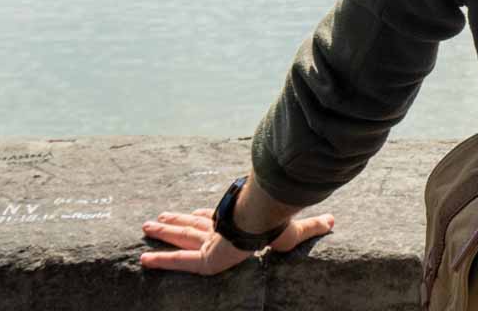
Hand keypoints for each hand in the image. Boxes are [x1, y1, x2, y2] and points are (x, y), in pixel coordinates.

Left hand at [139, 207, 336, 273]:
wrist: (269, 219)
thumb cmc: (282, 224)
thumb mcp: (296, 231)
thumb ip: (311, 227)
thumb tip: (333, 219)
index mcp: (238, 224)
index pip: (216, 221)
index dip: (201, 218)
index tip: (190, 214)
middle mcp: (221, 230)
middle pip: (192, 228)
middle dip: (174, 223)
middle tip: (154, 219)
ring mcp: (211, 242)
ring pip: (181, 239)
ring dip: (162, 233)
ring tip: (145, 227)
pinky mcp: (206, 257)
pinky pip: (180, 263)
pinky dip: (162, 262)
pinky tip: (144, 260)